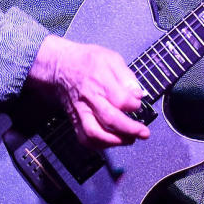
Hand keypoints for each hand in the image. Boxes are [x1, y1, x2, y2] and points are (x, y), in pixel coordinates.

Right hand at [26, 35, 149, 148]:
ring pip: (95, 133)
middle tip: (143, 132)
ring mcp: (81, 111)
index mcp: (100, 79)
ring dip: (114, 141)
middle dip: (130, 129)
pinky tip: (112, 142)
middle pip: (109, 119)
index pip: (120, 99)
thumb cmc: (87, 61)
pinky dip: (99, 145)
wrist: (60, 66)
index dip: (134, 105)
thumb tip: (138, 94)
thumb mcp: (110, 58)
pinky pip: (85, 138)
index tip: (138, 104)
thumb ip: (126, 76)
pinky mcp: (75, 120)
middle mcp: (89, 98)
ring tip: (129, 140)